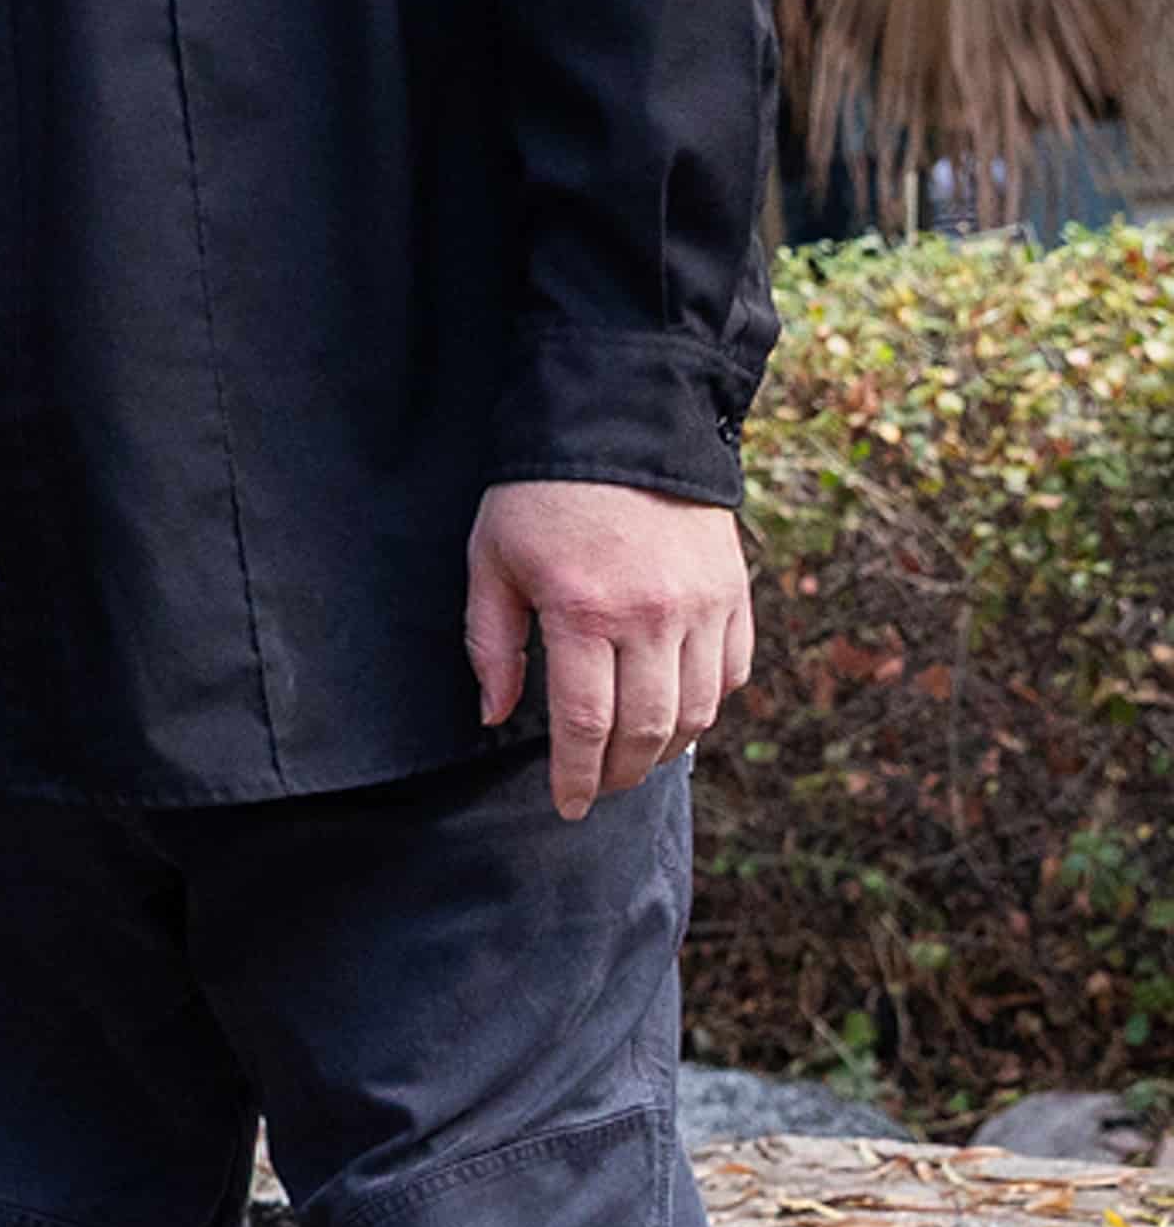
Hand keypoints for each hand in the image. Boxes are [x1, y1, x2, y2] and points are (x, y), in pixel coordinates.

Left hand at [467, 479, 752, 818]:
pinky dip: (708, 703)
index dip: (578, 776)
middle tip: (599, 787)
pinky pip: (732, 672)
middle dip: (621, 773)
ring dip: (666, 747)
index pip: (587, 724)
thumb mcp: (491, 560)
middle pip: (647, 729)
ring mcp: (703, 606)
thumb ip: (492, 642)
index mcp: (583, 611)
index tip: (568, 803)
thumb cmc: (539, 494)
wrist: (621, 423)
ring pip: (698, 710)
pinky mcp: (734, 593)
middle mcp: (653, 617)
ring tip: (635, 759)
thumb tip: (496, 715)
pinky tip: (677, 711)